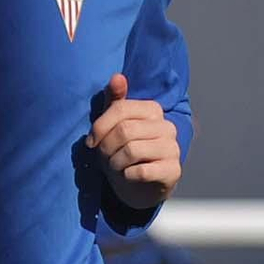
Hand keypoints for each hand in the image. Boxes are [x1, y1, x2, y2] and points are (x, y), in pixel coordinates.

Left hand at [90, 74, 182, 204]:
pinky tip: (128, 176)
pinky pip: (142, 171)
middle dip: (106, 147)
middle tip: (104, 157)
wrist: (139, 186)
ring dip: (115, 163)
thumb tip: (118, 77)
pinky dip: (127, 176)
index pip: (121, 109)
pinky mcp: (173, 170)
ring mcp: (172, 148)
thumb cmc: (123, 151)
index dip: (100, 126)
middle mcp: (167, 126)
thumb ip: (115, 101)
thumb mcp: (115, 126)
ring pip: (132, 151)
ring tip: (116, 167)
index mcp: (153, 110)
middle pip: (125, 130)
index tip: (91, 142)